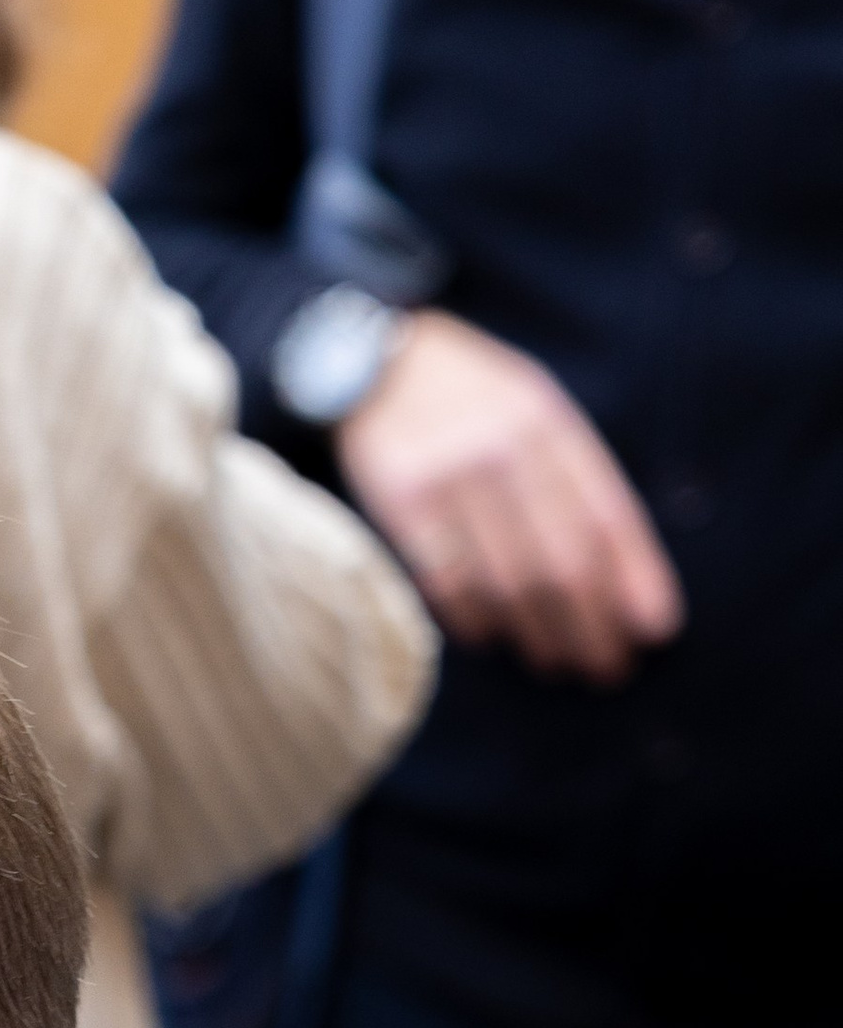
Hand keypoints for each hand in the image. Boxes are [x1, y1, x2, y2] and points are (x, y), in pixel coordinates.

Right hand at [337, 309, 683, 679]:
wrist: (373, 360)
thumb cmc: (471, 395)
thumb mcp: (534, 408)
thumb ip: (575, 475)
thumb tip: (620, 570)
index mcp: (549, 422)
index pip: (606, 515)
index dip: (636, 579)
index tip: (655, 631)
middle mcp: (504, 450)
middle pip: (562, 562)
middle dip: (592, 625)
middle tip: (608, 667)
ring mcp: (450, 478)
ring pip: (508, 582)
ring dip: (539, 634)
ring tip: (558, 662)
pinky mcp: (400, 504)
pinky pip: (447, 582)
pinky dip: (475, 619)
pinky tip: (493, 636)